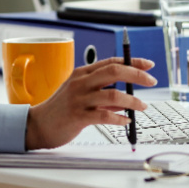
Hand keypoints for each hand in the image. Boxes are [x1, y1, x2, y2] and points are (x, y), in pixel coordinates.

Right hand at [24, 57, 156, 149]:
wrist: (38, 126)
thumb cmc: (60, 109)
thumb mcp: (79, 94)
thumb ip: (101, 93)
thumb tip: (126, 98)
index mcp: (82, 73)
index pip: (111, 62)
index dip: (132, 62)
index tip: (148, 65)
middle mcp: (81, 83)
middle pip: (114, 71)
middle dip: (137, 75)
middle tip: (151, 81)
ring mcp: (79, 99)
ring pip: (113, 95)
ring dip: (132, 101)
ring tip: (141, 106)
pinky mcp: (78, 116)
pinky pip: (105, 116)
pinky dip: (120, 118)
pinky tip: (126, 121)